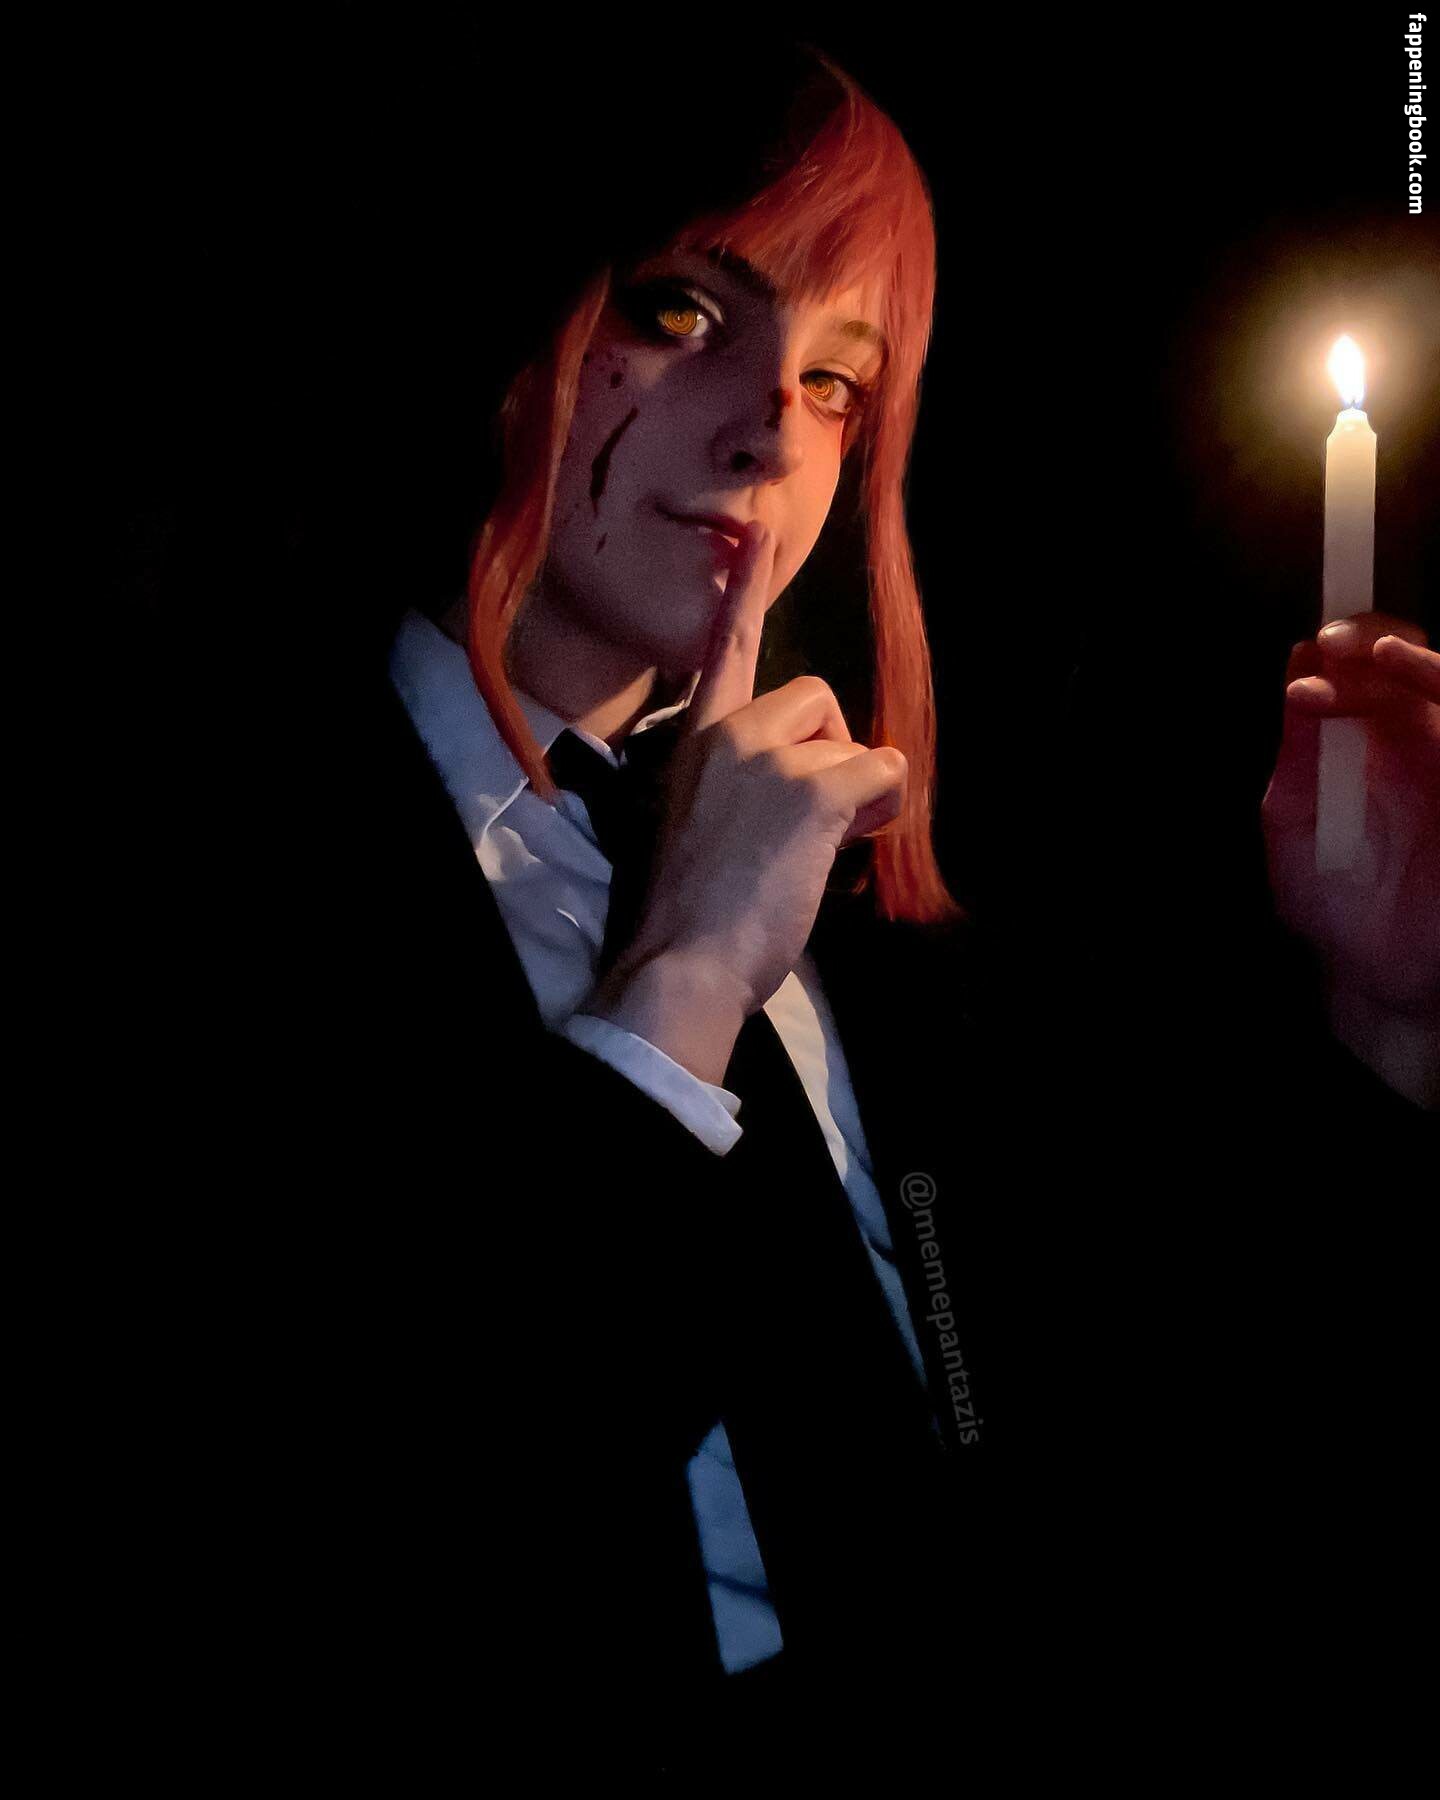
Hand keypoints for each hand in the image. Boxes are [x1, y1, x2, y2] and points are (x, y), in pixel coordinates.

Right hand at [610, 520, 906, 1017]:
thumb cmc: (692, 909)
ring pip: (855, 746)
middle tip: (809, 820)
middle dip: (832, 754)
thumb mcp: (704, 821)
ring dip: (853, 795)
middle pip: (820, 699)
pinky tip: (837, 846)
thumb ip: (750, 783)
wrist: (683, 958)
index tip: (756, 534)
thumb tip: (815, 793)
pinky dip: (879, 812)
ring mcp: (770, 756)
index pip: (726, 652)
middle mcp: (731, 731)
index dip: (743, 594)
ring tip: (809, 847)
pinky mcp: (810, 789)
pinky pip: (884, 773)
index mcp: (697, 739)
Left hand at [1261, 611, 1439, 1021]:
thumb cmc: (1328, 894)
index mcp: (1363, 737)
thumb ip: (1300, 748)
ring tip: (1380, 657)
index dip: (1343, 648)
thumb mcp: (1295, 814)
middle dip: (1376, 641)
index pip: (1364, 666)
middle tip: (1338, 646)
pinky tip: (1424, 698)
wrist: (1369, 969)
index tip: (1313, 656)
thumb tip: (1299, 671)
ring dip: (1421, 666)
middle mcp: (1414, 740)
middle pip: (1410, 662)